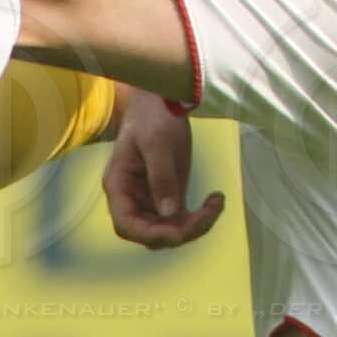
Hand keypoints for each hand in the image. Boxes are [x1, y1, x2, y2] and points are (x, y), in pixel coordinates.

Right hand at [101, 92, 224, 250]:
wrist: (162, 101)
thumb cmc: (153, 117)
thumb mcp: (157, 143)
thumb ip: (161, 177)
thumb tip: (169, 213)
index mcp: (119, 186)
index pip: (126, 224)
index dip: (149, 235)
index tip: (178, 231)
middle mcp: (132, 199)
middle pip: (150, 233)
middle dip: (179, 231)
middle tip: (208, 213)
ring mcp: (151, 199)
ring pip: (169, 230)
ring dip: (194, 225)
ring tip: (216, 202)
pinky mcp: (169, 195)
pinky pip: (182, 218)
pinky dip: (200, 216)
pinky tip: (216, 199)